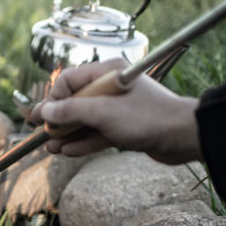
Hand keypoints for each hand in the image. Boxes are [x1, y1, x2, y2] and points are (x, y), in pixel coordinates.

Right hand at [29, 59, 202, 164]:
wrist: (184, 136)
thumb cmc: (148, 117)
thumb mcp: (103, 113)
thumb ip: (70, 111)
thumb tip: (44, 112)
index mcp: (107, 73)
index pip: (70, 81)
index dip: (53, 100)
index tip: (41, 119)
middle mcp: (111, 88)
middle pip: (75, 101)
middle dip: (58, 120)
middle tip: (43, 134)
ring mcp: (118, 108)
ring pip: (85, 120)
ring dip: (68, 134)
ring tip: (51, 148)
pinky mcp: (124, 127)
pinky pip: (97, 133)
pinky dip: (83, 142)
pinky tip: (68, 151)